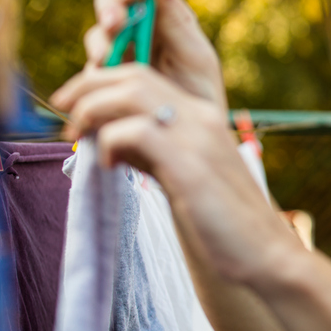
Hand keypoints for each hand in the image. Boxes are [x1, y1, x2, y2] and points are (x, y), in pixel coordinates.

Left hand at [51, 65, 298, 284]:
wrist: (268, 257)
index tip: (74, 107)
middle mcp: (200, 117)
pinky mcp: (190, 166)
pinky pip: (135, 132)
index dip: (101, 83)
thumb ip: (154, 153)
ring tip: (77, 136)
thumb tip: (111, 140)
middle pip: (133, 74)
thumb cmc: (225, 226)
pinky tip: (108, 166)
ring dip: (92, 108)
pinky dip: (110, 142)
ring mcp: (197, 138)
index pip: (143, 75)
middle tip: (62, 115)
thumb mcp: (184, 177)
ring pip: (131, 92)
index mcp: (201, 118)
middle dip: (87, 87)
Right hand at [85, 0, 227, 110]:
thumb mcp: (196, 58)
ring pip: (98, 33)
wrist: (191, 142)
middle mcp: (138, 29)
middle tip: (116, 24)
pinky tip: (102, 77)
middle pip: (112, 0)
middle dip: (110, 8)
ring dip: (101, 40)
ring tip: (107, 58)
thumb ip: (176, 22)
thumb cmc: (201, 96)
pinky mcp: (104, 79)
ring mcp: (118, 53)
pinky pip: (92, 69)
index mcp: (165, 15)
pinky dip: (95, 71)